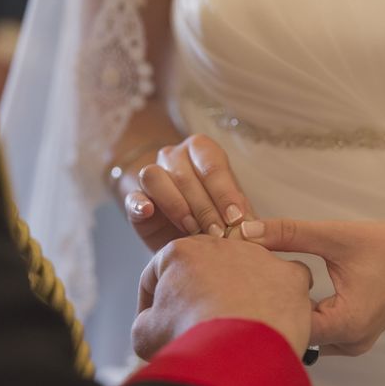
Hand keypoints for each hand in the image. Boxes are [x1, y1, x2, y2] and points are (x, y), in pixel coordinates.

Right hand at [124, 134, 253, 251]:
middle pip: (186, 174)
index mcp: (203, 151)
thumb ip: (242, 216)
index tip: (236, 218)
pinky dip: (140, 204)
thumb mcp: (234, 213)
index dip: (225, 193)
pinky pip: (133, 196)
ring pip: (155, 177)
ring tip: (192, 230)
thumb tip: (251, 227)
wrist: (187, 234)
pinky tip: (149, 212)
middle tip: (218, 233)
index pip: (212, 165)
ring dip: (176, 205)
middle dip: (205, 207)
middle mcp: (175, 157)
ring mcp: (152, 175)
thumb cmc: (217, 217)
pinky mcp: (134, 198)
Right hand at [132, 235, 313, 358]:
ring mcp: (260, 256)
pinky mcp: (290, 274)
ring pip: (251, 271)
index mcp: (182, 252)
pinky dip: (284, 299)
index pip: (165, 269)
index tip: (161, 321)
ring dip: (245, 292)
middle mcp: (223, 245)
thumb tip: (153, 322)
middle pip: (211, 268)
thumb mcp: (144, 334)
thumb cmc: (190, 340)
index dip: (157, 298)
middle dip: (205, 292)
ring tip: (241, 326)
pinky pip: (290, 282)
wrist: (233, 355)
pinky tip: (274, 318)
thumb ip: (146, 319)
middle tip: (202, 324)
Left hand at [240, 218, 384, 355]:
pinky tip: (287, 292)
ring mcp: (352, 343)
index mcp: (347, 322)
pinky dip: (302, 312)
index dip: (263, 300)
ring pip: (305, 332)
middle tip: (245, 281)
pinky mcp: (352, 336)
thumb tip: (244, 231)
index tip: (242, 280)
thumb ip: (289, 234)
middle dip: (272, 304)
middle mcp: (350, 342)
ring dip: (287, 309)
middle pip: (295, 331)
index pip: (289, 323)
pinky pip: (318, 330)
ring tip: (263, 285)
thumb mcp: (334, 235)